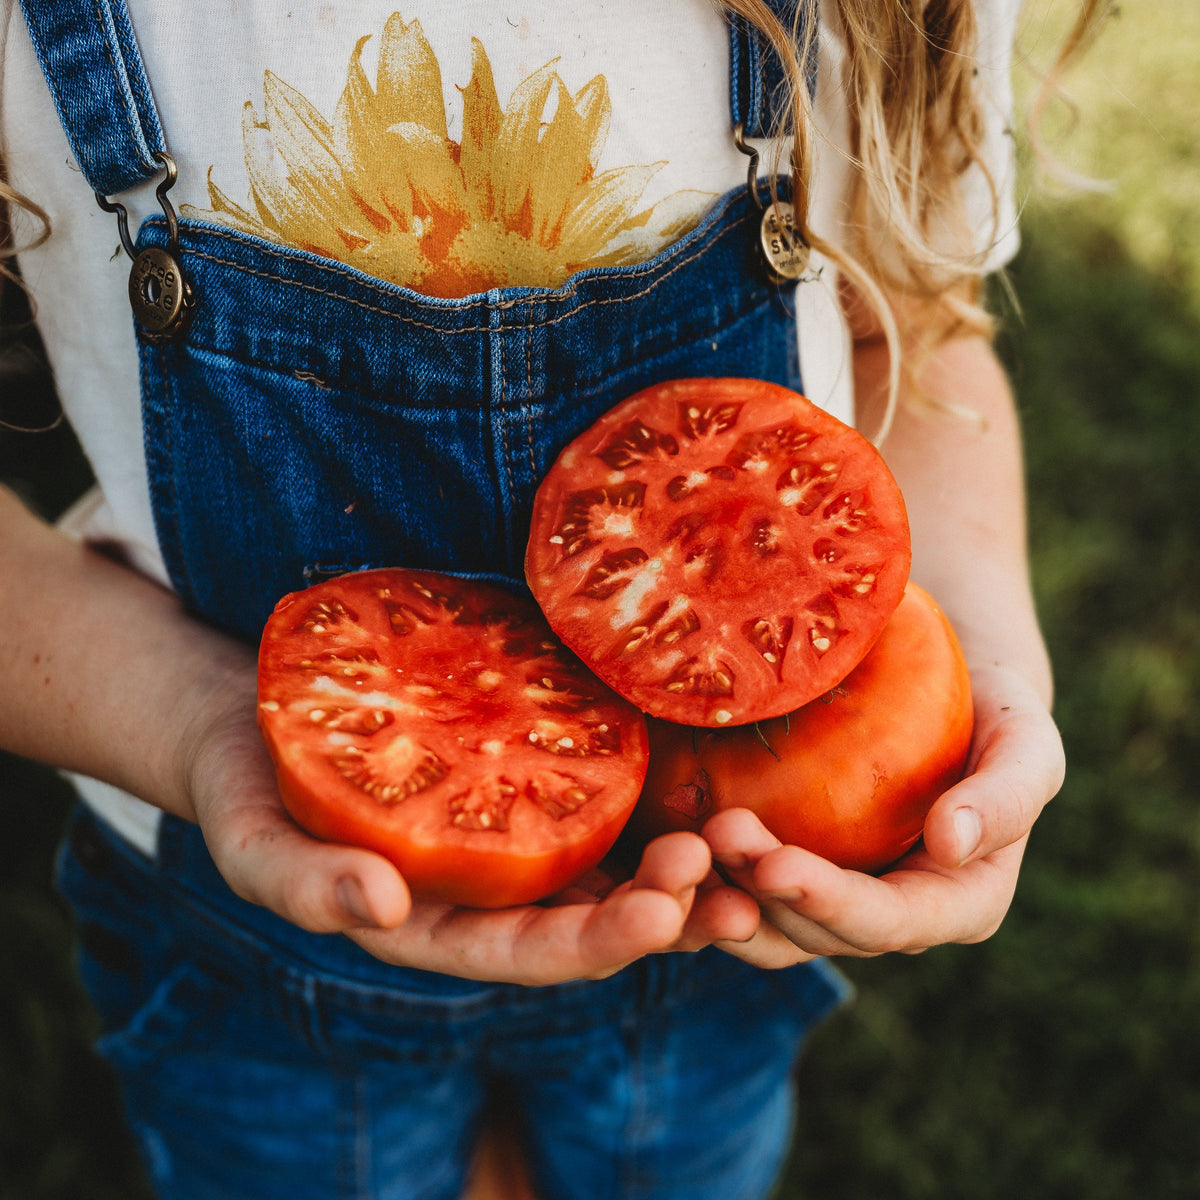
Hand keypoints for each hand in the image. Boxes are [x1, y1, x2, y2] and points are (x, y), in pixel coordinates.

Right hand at [185, 665, 758, 983]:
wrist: (258, 718)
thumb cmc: (248, 788)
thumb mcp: (251, 842)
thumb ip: (304, 885)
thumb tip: (377, 908)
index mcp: (434, 926)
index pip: (525, 952)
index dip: (595, 943)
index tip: (660, 917)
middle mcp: (487, 891)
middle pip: (590, 915)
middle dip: (662, 907)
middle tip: (721, 877)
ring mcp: (511, 831)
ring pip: (610, 861)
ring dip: (679, 861)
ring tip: (742, 842)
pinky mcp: (523, 770)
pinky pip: (597, 788)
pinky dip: (652, 791)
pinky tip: (704, 770)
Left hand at [702, 664, 1064, 967]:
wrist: (954, 689)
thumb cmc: (1000, 717)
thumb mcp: (1028, 744)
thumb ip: (1007, 796)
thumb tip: (952, 845)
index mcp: (958, 906)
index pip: (888, 923)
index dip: (830, 903)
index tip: (777, 865)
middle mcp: (893, 917)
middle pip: (817, 927)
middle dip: (763, 891)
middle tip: (716, 834)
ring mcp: (838, 899)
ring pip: (770, 922)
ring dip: (724, 892)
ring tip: (685, 842)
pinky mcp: (794, 870)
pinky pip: (745, 890)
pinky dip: (709, 876)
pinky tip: (673, 839)